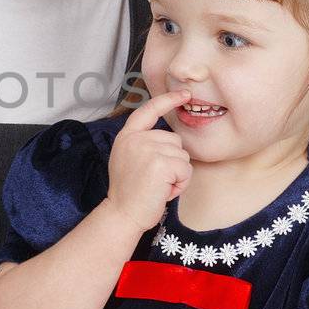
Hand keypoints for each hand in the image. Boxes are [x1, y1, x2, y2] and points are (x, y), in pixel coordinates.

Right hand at [106, 89, 192, 232]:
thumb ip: (144, 144)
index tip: (184, 94)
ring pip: (182, 156)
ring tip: (158, 186)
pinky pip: (186, 170)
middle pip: (174, 140)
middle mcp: (136, 139)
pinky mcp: (160, 164)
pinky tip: (164, 191)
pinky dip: (180, 184)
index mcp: (127, 136)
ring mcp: (147, 150)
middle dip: (173, 162)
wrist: (122, 214)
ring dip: (177, 175)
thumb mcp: (130, 159)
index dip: (168, 100)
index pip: (148, 110)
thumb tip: (170, 138)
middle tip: (154, 180)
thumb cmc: (131, 193)